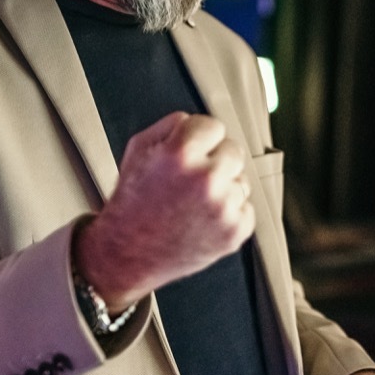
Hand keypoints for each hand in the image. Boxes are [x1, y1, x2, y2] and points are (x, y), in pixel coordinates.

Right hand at [74, 112, 254, 309]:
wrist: (128, 253)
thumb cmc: (133, 202)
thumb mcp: (138, 149)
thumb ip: (172, 125)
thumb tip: (198, 121)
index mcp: (180, 154)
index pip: (214, 125)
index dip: (199, 138)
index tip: (190, 151)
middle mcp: (205, 179)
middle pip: (233, 150)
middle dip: (214, 160)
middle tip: (191, 179)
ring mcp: (223, 208)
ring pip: (241, 180)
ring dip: (222, 187)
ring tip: (193, 203)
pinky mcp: (234, 232)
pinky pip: (245, 208)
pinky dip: (228, 213)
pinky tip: (202, 219)